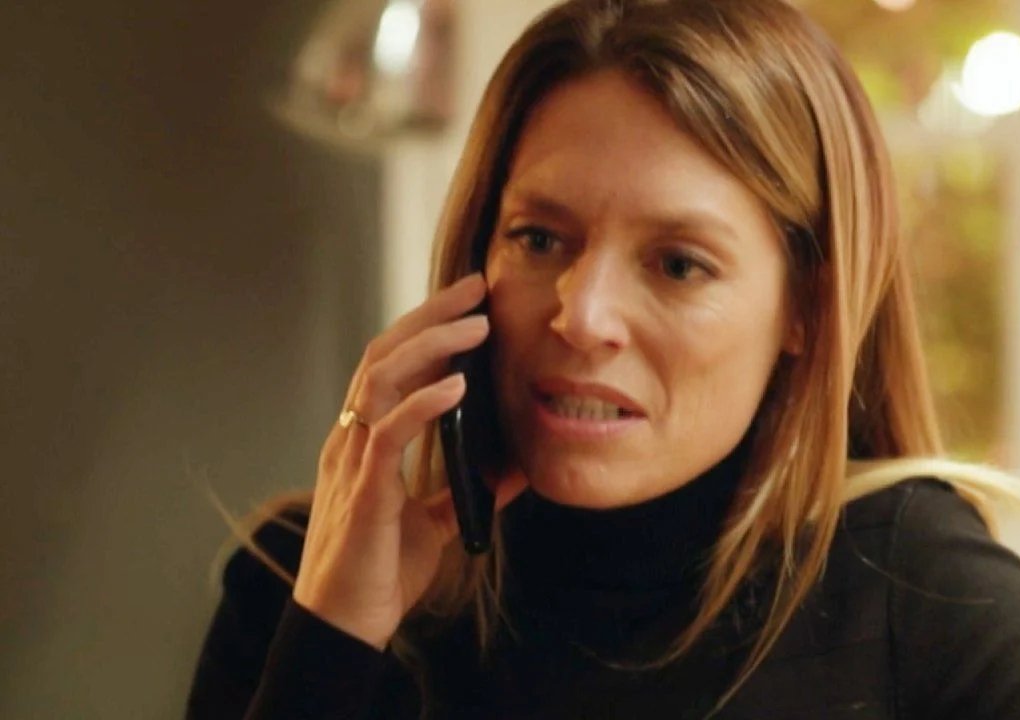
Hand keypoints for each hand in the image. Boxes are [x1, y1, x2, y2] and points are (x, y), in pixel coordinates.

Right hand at [292, 273, 527, 648]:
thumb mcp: (433, 522)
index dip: (425, 326)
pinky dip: (423, 403)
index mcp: (364, 440)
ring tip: (475, 326)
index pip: (389, 364)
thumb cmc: (380, 572)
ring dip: (430, 346)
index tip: (468, 300)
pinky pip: (389, 434)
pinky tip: (457, 387)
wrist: (345, 626)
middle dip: (430, 315)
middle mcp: (351, 439)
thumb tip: (516, 469)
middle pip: (382, 353)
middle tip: (475, 287)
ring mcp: (352, 462)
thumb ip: (465, 491)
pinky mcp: (365, 493)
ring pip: (380, 379)